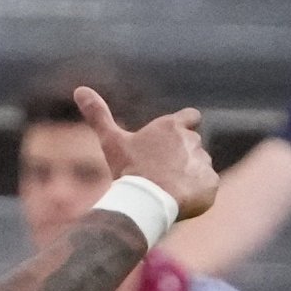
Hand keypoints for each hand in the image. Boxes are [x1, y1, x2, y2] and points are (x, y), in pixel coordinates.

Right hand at [83, 87, 219, 222]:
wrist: (146, 201)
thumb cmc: (129, 170)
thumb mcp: (111, 142)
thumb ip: (98, 116)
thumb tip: (79, 89)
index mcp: (171, 126)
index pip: (191, 117)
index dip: (185, 126)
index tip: (174, 138)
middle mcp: (191, 140)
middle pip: (193, 145)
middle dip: (181, 156)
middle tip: (160, 172)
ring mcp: (203, 161)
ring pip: (200, 165)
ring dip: (189, 174)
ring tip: (167, 188)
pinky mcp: (211, 182)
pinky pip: (207, 186)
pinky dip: (197, 192)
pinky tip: (179, 199)